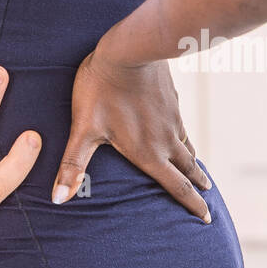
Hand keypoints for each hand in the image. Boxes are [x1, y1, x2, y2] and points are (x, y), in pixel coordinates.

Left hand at [53, 48, 211, 221]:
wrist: (129, 48)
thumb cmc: (102, 90)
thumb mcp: (84, 130)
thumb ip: (72, 166)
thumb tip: (59, 199)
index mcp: (148, 153)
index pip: (175, 186)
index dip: (191, 204)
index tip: (206, 219)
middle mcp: (166, 140)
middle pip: (187, 170)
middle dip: (198, 188)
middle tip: (208, 201)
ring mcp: (172, 119)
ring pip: (187, 147)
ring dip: (193, 164)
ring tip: (197, 173)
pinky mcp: (172, 101)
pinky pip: (182, 127)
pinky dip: (185, 140)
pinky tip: (180, 137)